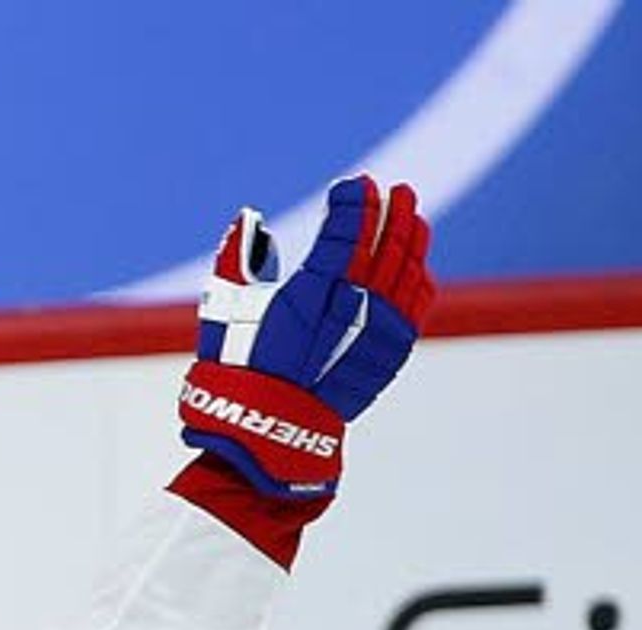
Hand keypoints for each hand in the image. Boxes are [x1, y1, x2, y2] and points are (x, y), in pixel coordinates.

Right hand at [180, 176, 434, 502]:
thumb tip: (250, 218)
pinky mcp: (392, 349)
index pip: (346, 229)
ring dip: (411, 235)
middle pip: (384, 240)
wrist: (267, 430)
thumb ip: (238, 259)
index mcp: (311, 290)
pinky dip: (418, 275)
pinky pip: (416, 300)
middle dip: (390, 210)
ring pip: (407, 265)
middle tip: (395, 191)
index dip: (352, 202)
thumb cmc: (238, 371)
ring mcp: (378, 326)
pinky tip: (414, 263)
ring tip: (411, 215)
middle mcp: (352, 303)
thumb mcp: (224, 312)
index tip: (352, 186)